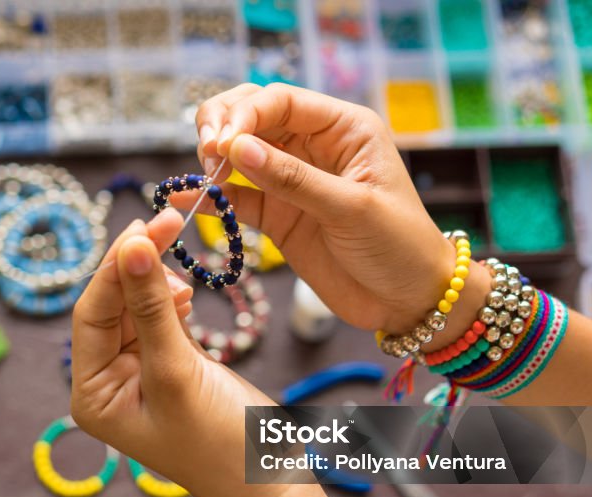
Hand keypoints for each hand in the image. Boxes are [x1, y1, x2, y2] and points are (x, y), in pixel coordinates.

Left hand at [70, 210, 273, 496]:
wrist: (270, 482)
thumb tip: (129, 246)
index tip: (142, 226)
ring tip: (179, 257)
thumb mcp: (178, 372)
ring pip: (137, 306)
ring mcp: (138, 373)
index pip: (91, 314)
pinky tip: (186, 292)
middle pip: (111, 305)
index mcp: (91, 394)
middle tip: (166, 220)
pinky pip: (160, 317)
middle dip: (136, 265)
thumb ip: (152, 308)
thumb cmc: (220, 442)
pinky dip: (172, 298)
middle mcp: (106, 382)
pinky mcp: (170, 365)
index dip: (115, 267)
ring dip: (156, 278)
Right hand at [179, 82, 488, 340]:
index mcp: (343, 128)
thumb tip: (237, 149)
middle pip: (252, 114)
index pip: (280, 101)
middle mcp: (313, 145)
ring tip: (203, 178)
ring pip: (238, 151)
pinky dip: (210, 196)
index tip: (221, 142)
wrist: (407, 301)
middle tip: (207, 154)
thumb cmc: (398, 246)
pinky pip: (236, 196)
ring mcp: (290, 179)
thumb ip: (292, 179)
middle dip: (222, 126)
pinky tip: (184, 199)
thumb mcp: (351, 208)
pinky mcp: (276, 214)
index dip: (245, 114)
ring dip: (213, 158)